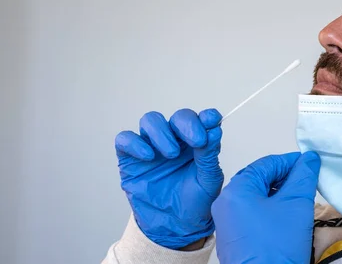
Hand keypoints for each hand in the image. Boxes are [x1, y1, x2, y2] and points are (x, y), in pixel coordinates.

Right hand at [115, 109, 223, 248]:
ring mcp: (151, 146)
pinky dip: (135, 143)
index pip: (200, 120)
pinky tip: (149, 156)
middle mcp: (175, 139)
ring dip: (162, 132)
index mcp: (196, 141)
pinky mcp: (130, 158)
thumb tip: (214, 129)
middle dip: (187, 124)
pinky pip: (125, 139)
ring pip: (150, 121)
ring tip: (172, 154)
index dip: (206, 117)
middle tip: (197, 140)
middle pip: (177, 117)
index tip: (212, 119)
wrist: (175, 226)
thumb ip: (209, 155)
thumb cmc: (194, 201)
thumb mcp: (208, 180)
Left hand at [212, 152, 320, 263]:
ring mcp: (228, 223)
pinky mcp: (234, 239)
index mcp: (236, 191)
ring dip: (279, 196)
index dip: (291, 162)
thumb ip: (304, 176)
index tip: (309, 164)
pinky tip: (287, 219)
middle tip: (307, 182)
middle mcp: (226, 204)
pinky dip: (270, 211)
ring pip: (257, 198)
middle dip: (285, 179)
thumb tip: (309, 159)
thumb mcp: (297, 204)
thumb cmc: (276, 248)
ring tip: (300, 201)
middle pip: (260, 180)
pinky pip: (252, 215)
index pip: (266, 164)